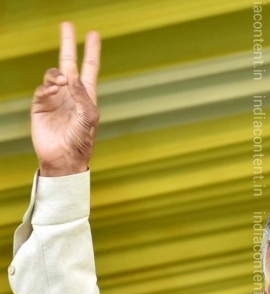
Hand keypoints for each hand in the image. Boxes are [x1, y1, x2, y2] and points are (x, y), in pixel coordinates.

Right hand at [31, 22, 100, 175]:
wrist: (64, 158)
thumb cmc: (82, 141)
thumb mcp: (89, 117)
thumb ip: (83, 95)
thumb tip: (71, 75)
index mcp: (87, 96)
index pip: (89, 68)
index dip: (92, 52)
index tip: (94, 35)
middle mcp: (71, 94)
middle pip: (68, 63)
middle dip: (68, 44)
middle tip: (68, 25)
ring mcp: (55, 98)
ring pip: (53, 74)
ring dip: (57, 74)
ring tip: (62, 82)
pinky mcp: (41, 105)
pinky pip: (42, 88)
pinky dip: (47, 86)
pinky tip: (54, 90)